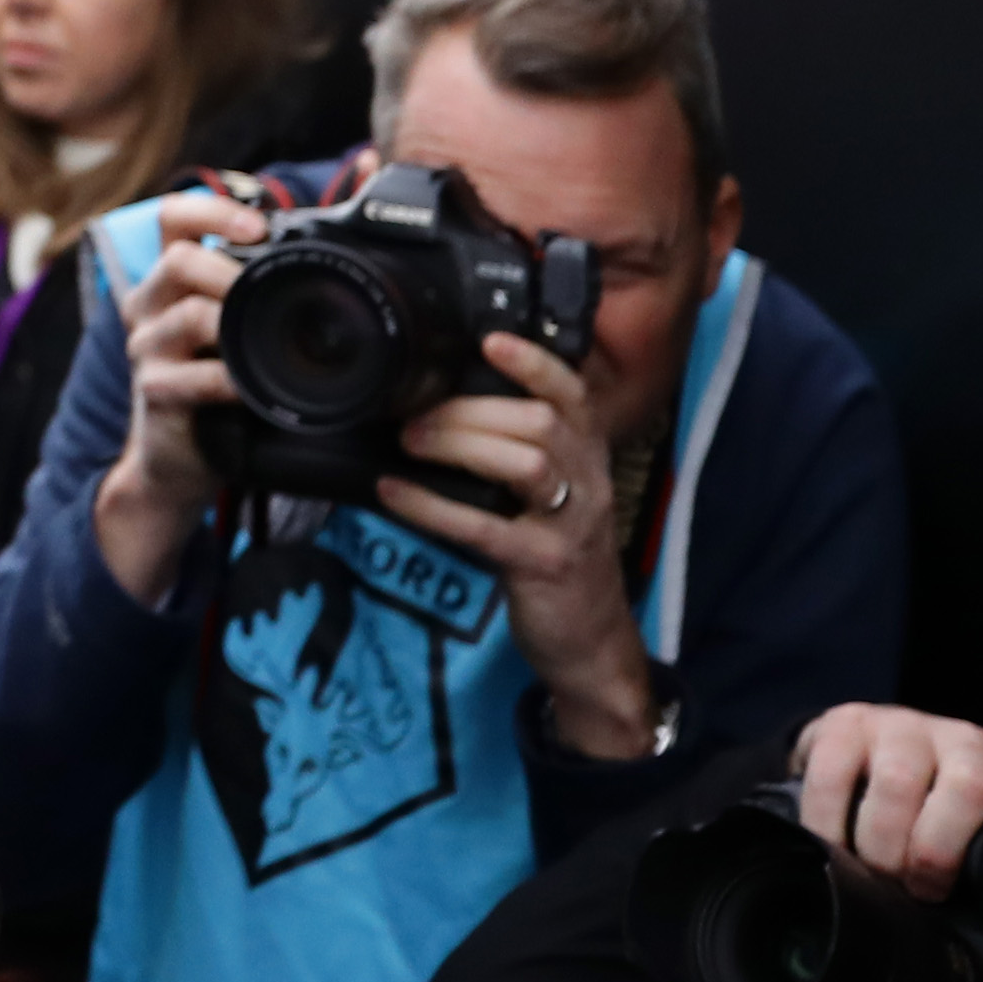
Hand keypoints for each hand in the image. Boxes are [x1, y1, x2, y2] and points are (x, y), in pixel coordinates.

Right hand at [90, 189, 263, 604]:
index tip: (260, 225)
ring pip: (187, 314)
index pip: (173, 218)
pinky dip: (232, 379)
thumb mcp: (236, 329)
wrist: (177, 461)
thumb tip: (344, 233)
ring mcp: (148, 350)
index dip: (212, 210)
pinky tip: (255, 386)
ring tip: (269, 336)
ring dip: (235, 321)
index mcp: (171, 281)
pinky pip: (195, 377)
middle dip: (232, 269)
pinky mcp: (155, 392)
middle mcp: (150, 307)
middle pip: (178, 258)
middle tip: (274, 288)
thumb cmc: (219, 387)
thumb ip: (265, 288)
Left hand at [373, 329, 653, 753]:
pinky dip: (433, 506)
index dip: (535, 363)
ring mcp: (572, 525)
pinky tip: (392, 493)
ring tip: (408, 441)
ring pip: (526, 464)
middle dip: (470, 409)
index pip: (574, 395)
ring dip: (459, 445)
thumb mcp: (554, 495)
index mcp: (588, 457)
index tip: (490, 341)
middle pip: (539, 422)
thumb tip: (446, 407)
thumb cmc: (557, 554)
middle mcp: (588, 483)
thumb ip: (521, 451)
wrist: (590, 640)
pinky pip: (486, 528)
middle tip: (414, 414)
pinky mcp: (545, 567)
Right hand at [789, 704, 982, 896]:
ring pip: (900, 781)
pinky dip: (828, 821)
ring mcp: (911, 730)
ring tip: (877, 875)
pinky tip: (834, 847)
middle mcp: (973, 746)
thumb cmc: (945, 822)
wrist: (874, 756)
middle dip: (940, 850)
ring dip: (883, 844)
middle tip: (925, 892)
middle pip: (970, 785)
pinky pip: (835, 771)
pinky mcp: (851, 725)